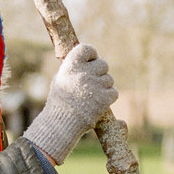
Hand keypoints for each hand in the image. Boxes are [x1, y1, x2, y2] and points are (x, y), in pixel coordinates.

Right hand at [22, 43, 116, 163]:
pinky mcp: (104, 98)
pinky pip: (113, 92)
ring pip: (109, 79)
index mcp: (71, 65)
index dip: (92, 55)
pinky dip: (108, 97)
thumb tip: (88, 61)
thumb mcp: (60, 80)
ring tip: (92, 97)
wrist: (61, 124)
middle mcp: (83, 73)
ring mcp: (95, 85)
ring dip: (104, 87)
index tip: (91, 61)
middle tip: (93, 83)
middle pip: (103, 64)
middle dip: (100, 73)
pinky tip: (99, 103)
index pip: (87, 49)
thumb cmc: (59, 103)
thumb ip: (74, 69)